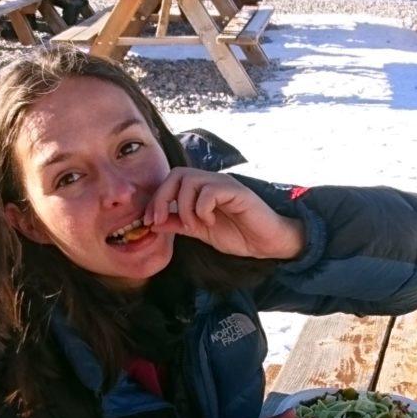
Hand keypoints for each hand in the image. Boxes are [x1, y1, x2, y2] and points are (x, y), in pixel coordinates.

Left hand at [143, 168, 304, 259]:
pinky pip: (210, 192)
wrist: (266, 243)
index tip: (149, 221)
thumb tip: (154, 222)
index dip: (156, 199)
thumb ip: (178, 224)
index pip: (171, 181)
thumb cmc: (238, 234)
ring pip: (191, 181)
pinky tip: (211, 222)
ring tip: (194, 225)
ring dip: (184, 207)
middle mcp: (211, 182)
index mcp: (201, 190)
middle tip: (159, 220)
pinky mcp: (237, 192)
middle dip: (162, 198)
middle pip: (177, 174)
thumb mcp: (200, 231)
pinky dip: (203, 209)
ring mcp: (224, 185)